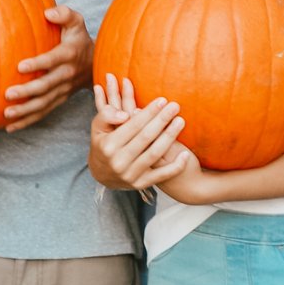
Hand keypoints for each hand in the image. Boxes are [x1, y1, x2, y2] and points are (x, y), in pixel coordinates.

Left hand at [4, 6, 90, 129]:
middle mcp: (67, 75)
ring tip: (7, 113)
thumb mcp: (77, 22)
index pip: (53, 60)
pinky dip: (27, 121)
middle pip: (46, 86)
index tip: (20, 66)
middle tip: (8, 94)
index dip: (38, 63)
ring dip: (25, 110)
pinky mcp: (59, 100)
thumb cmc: (79, 39)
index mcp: (69, 54)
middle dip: (28, 91)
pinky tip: (10, 127)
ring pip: (44, 103)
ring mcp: (63, 90)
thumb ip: (64, 14)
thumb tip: (47, 12)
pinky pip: (43, 113)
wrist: (95, 64)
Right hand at [89, 74, 197, 191]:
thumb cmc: (103, 145)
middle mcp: (119, 161)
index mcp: (108, 145)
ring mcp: (130, 175)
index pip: (133, 125)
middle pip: (146, 137)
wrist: (101, 174)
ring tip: (180, 121)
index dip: (149, 112)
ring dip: (170, 136)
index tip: (162, 100)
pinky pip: (161, 176)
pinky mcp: (140, 184)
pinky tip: (185, 154)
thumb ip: (106, 115)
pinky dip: (175, 166)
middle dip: (162, 120)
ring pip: (155, 153)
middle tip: (175, 106)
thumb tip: (126, 114)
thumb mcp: (97, 127)